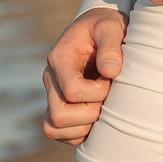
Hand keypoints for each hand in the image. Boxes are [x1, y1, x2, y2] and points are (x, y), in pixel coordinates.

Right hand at [40, 5, 125, 145]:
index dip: (96, 92)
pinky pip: (62, 134)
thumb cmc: (105, 27)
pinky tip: (98, 115)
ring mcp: (53, 96)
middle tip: (106, 98)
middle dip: (89, 113)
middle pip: (58, 116)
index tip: (110, 78)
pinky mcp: (60, 108)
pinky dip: (81, 132)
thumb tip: (110, 71)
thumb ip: (110, 46)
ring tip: (101, 106)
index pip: (71, 90)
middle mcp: (51, 80)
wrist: (98, 30)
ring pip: (54, 129)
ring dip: (83, 126)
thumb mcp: (110, 27)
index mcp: (60, 58)